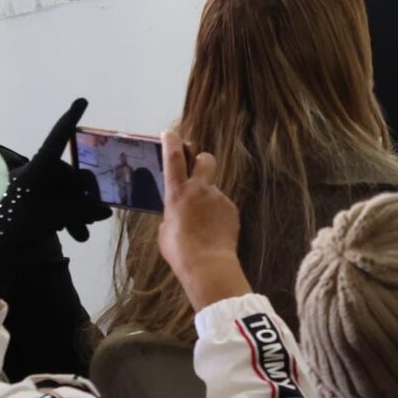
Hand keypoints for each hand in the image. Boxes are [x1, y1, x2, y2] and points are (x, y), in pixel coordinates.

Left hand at [29, 97, 107, 241]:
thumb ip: (80, 212)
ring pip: (66, 194)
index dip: (70, 120)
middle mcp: (37, 172)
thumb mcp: (50, 218)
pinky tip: (71, 233)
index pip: (57, 139)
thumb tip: (105, 211)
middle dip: (83, 201)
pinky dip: (66, 217)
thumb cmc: (14, 223)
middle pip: (70, 178)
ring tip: (82, 236)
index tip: (81, 100)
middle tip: (93, 221)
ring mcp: (34, 187)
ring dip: (77, 214)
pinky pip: (57, 202)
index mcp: (37, 169)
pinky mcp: (32, 200)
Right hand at [159, 130, 249, 311]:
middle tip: (197, 168)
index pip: (174, 158)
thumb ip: (172, 213)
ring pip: (213, 190)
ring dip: (207, 201)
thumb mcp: (165, 229)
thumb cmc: (180, 250)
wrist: (208, 264)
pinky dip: (217, 215)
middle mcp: (200, 189)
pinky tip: (213, 232)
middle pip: (205, 159)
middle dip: (201, 159)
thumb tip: (178, 211)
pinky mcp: (232, 209)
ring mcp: (218, 198)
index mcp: (177, 193)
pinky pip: (222, 207)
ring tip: (203, 225)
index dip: (171, 142)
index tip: (169, 133)